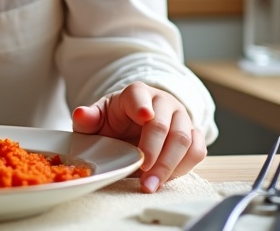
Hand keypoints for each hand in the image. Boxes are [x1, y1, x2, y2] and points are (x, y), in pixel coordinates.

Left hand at [72, 82, 205, 192]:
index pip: (140, 96)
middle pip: (165, 125)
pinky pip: (198, 150)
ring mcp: (181, 117)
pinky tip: (166, 180)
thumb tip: (81, 114)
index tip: (145, 117)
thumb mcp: (98, 118)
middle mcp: (163, 102)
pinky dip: (183, 167)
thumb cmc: (116, 121)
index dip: (142, 106)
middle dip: (155, 153)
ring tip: (151, 185)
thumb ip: (88, 118)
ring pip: (185, 139)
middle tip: (144, 175)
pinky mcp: (193, 134)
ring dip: (169, 166)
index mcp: (137, 94)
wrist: (135, 125)